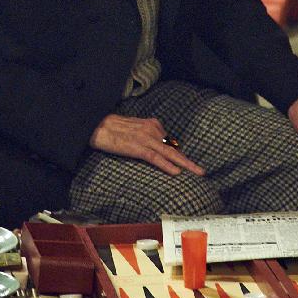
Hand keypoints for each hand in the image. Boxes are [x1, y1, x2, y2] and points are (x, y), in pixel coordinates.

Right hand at [89, 114, 205, 176]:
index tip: (188, 164)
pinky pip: (155, 157)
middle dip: (188, 160)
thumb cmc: (112, 129)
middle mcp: (152, 129)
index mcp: (152, 124)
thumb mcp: (133, 129)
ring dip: (184, 164)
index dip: (179, 155)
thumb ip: (146, 136)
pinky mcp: (136, 147)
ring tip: (196, 172)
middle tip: (202, 171)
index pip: (169, 142)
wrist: (96, 126)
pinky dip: (167, 165)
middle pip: (173, 148)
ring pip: (169, 153)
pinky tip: (176, 172)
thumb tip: (156, 146)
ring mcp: (145, 138)